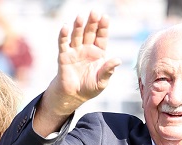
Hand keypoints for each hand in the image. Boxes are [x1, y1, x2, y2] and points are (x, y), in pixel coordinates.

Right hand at [36, 11, 121, 130]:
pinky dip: (63, 35)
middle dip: (92, 22)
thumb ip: (108, 70)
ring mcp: (75, 51)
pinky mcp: (64, 56)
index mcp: (98, 53)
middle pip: (89, 32)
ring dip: (78, 26)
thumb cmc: (90, 88)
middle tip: (94, 11)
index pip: (101, 37)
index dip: (103, 27)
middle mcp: (86, 48)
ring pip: (77, 35)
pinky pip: (63, 43)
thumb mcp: (102, 81)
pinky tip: (65, 27)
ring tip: (80, 16)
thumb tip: (118, 60)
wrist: (74, 96)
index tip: (105, 17)